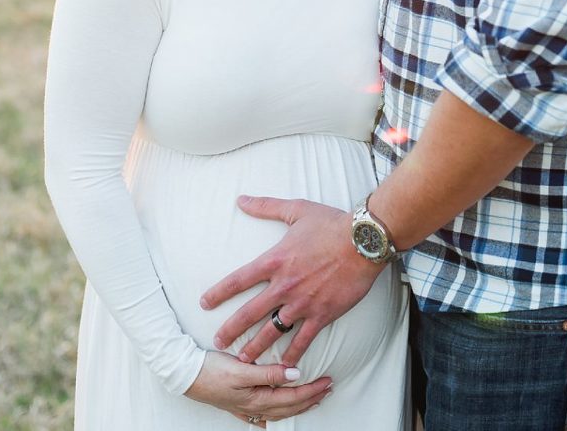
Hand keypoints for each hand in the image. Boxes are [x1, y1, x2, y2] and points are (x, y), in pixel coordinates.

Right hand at [184, 350, 330, 424]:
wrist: (186, 375)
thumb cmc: (212, 369)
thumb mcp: (241, 369)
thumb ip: (269, 373)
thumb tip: (295, 374)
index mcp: (257, 398)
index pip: (292, 397)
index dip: (312, 390)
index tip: (327, 381)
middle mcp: (254, 407)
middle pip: (289, 407)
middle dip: (311, 398)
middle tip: (328, 389)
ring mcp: (245, 408)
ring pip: (279, 411)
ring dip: (298, 405)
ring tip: (313, 399)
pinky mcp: (237, 405)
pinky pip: (265, 414)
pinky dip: (278, 413)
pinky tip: (279, 416)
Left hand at [200, 196, 383, 365]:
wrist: (362, 241)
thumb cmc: (330, 223)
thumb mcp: (295, 209)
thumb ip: (266, 206)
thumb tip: (241, 200)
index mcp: (275, 260)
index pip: (239, 280)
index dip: (219, 293)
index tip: (204, 303)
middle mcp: (284, 285)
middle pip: (250, 313)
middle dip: (231, 329)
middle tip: (218, 342)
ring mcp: (303, 303)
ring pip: (273, 331)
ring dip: (256, 346)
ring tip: (244, 359)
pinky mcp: (322, 314)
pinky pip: (304, 340)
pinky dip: (293, 354)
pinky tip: (285, 367)